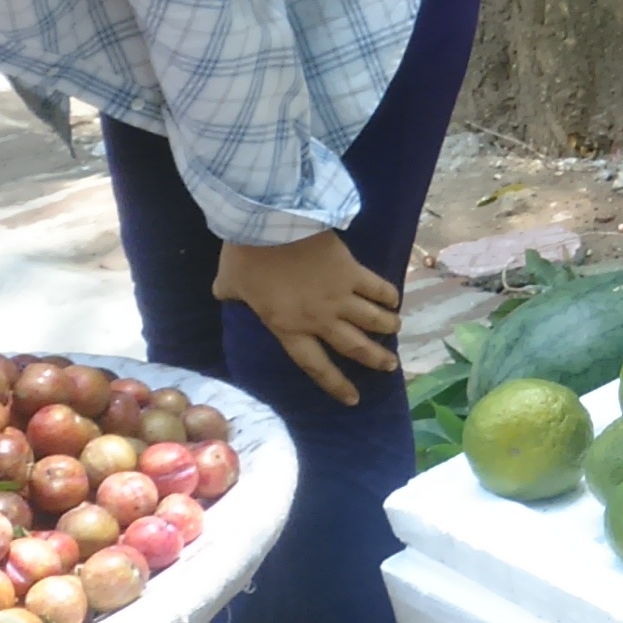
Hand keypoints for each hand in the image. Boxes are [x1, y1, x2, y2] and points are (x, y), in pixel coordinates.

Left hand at [213, 232, 403, 405]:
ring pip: (372, 319)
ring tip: (396, 329)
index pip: (315, 365)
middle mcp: (320, 319)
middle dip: (374, 359)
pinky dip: (388, 294)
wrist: (270, 224)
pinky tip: (394, 299)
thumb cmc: (247, 256)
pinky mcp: (352, 271)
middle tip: (390, 367)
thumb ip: (231, 295)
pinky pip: (376, 287)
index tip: (353, 398)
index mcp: (288, 327)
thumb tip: (226, 294)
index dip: (336, 384)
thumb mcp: (228, 283)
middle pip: (354, 346)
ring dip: (387, 327)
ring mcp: (340, 295)